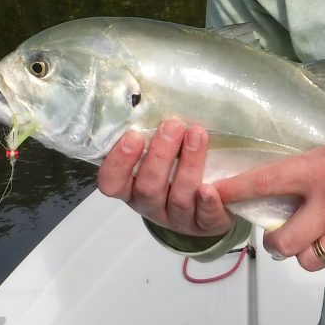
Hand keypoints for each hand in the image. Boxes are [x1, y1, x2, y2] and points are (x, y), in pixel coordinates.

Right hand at [96, 118, 234, 238]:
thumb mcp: (160, 154)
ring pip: (178, 198)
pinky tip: (209, 189)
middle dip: (160, 156)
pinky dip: (207, 203)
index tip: (133, 136)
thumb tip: (152, 99)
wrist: (212, 203)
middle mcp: (151, 206)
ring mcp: (178, 218)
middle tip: (172, 126)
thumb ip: (152, 136)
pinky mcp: (205, 225)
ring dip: (187, 165)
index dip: (119, 162)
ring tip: (197, 135)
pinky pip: (205, 218)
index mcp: (132, 188)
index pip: (112, 182)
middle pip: (148, 188)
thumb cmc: (177, 170)